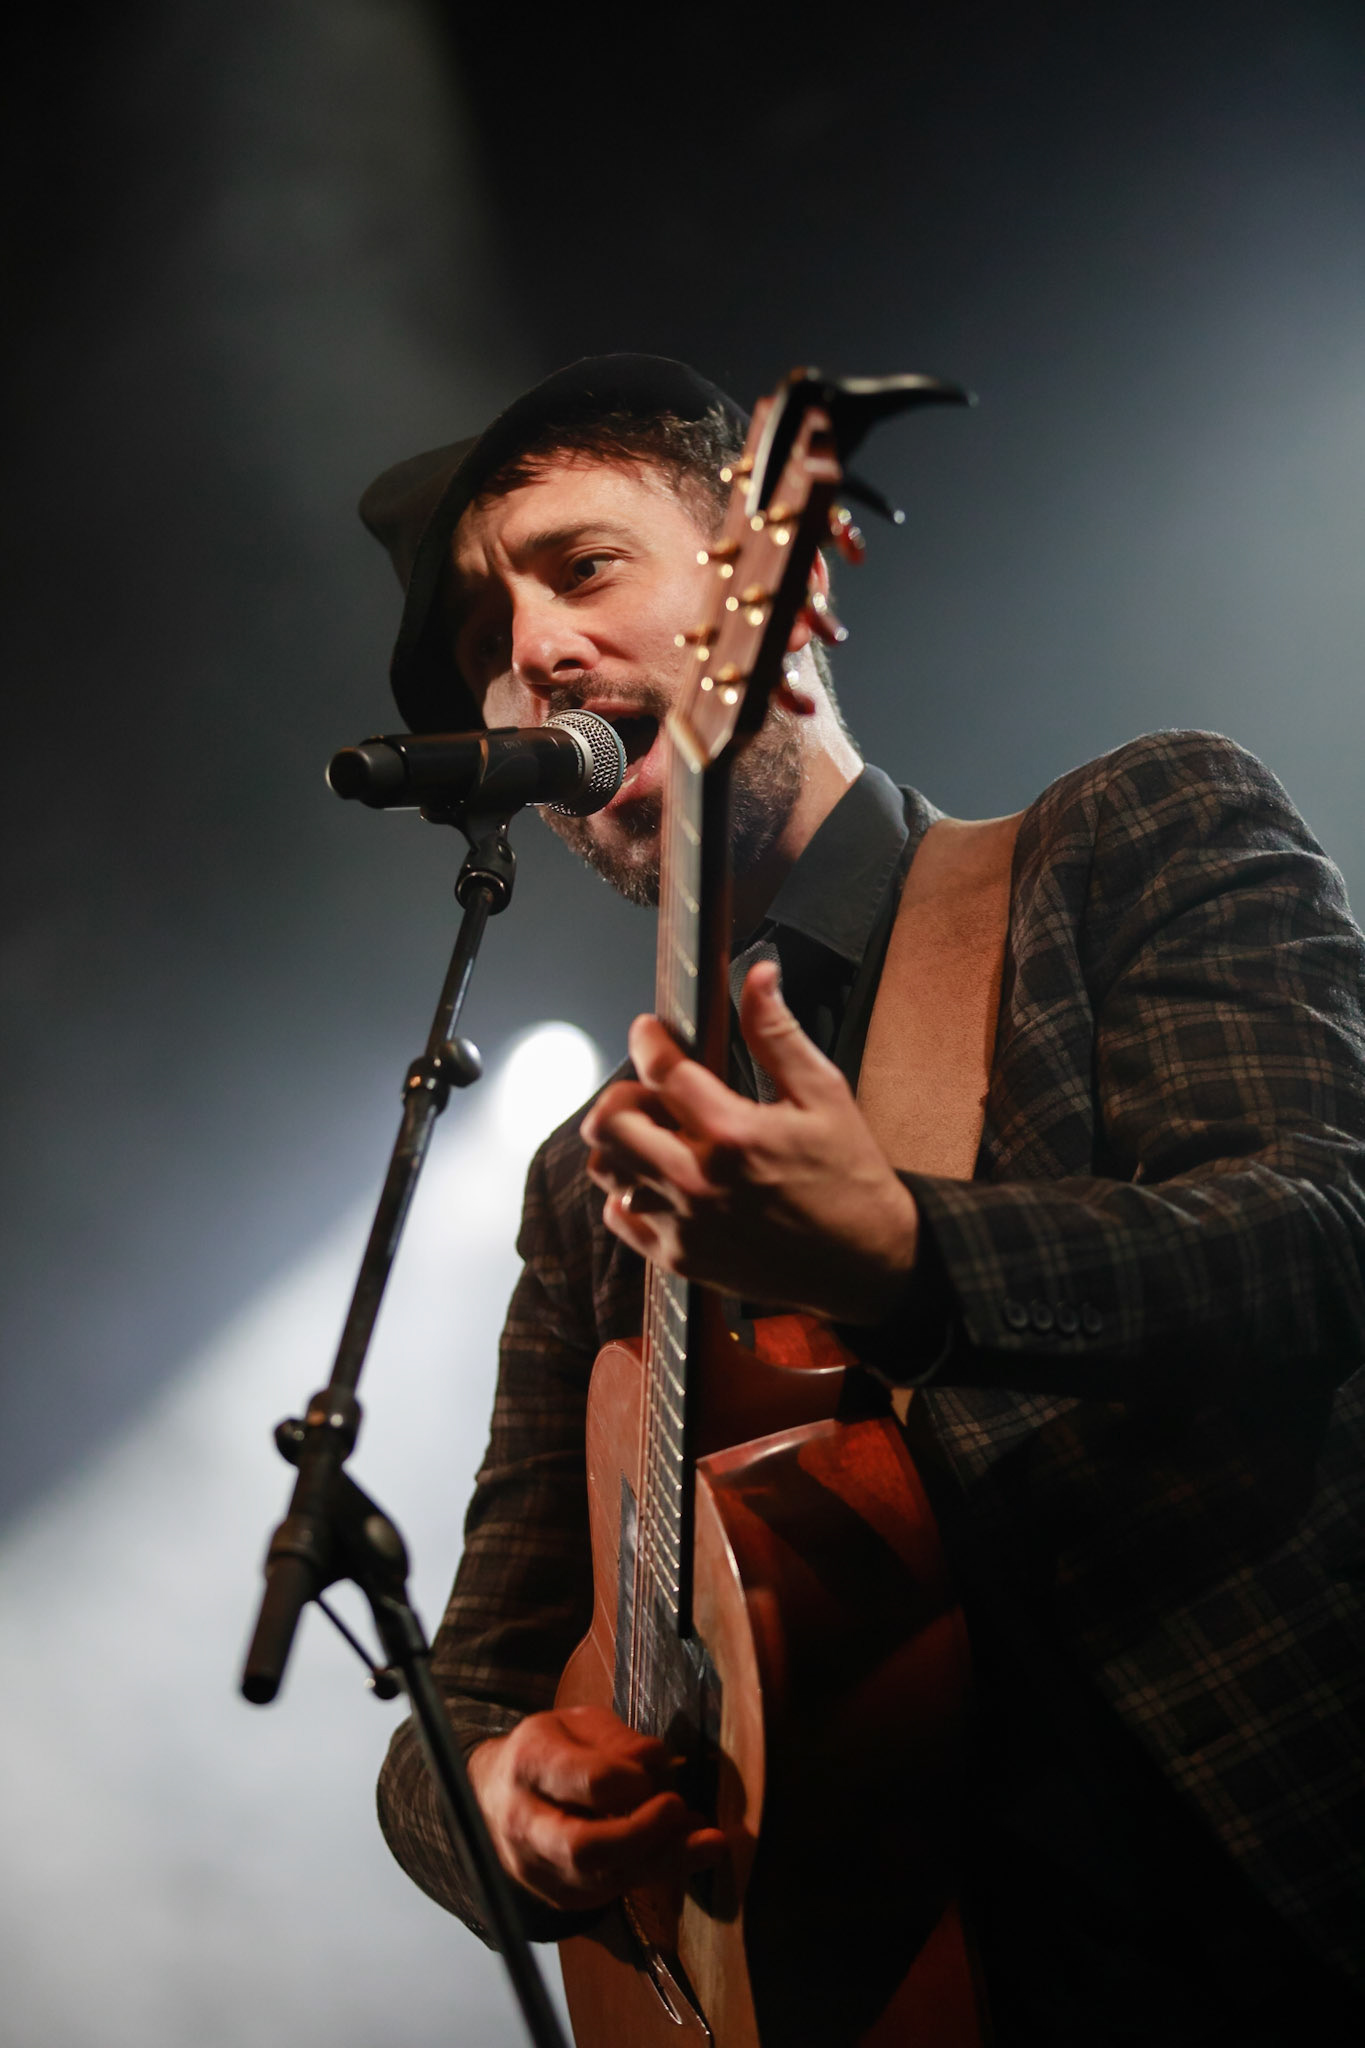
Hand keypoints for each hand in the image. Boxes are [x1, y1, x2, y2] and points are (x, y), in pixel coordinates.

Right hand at [467, 1706, 724, 1912]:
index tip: (654, 1769)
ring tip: (710, 1841)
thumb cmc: (548, 1750)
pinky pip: (614, 1892)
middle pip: (584, 1847)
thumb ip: (615, 1739)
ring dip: (663, 1861)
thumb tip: (656, 1760)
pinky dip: (658, 1872)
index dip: (627, 1779)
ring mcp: (541, 1870)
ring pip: (604, 1880)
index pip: (583, 1783)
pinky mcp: (563, 1896)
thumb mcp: (576, 1723)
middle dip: (641, 1833)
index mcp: (529, 1765)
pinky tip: (690, 1850)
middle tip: (678, 1807)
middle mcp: (528, 1826)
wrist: (495, 1798)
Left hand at [581, 961, 918, 1322]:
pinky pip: (618, 1215)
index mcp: (735, 1133)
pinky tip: (658, 1178)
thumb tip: (758, 974)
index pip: (660, 1071)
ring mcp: (684, 1224)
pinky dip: (626, 1190)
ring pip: (606, 1168)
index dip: (647, 1039)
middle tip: (648, 1089)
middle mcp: (699, 1182)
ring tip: (654, 1133)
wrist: (867, 1262)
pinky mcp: (680, 1258)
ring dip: (620, 1141)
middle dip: (622, 1092)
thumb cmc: (849, 1175)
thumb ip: (778, 1034)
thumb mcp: (824, 1094)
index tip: (650, 1030)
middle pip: (611, 1121)